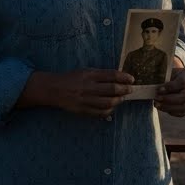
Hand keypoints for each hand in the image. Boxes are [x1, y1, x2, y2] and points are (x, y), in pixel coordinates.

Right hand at [20, 68, 134, 118]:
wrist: (53, 89)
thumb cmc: (72, 78)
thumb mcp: (86, 71)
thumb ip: (101, 75)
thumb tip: (119, 78)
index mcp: (89, 75)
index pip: (112, 75)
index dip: (124, 78)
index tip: (131, 79)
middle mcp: (88, 87)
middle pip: (112, 89)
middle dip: (125, 90)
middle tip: (130, 89)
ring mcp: (85, 100)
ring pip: (108, 102)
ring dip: (118, 100)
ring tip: (121, 98)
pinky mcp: (82, 110)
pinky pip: (100, 113)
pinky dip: (109, 110)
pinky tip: (111, 107)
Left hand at [154, 64, 184, 117]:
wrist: (172, 80)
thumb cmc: (168, 75)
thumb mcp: (166, 72)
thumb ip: (161, 77)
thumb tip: (152, 84)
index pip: (183, 82)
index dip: (170, 87)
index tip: (159, 89)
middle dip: (169, 99)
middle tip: (157, 98)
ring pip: (184, 107)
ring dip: (168, 107)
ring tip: (157, 104)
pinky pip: (181, 113)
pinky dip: (170, 111)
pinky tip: (161, 107)